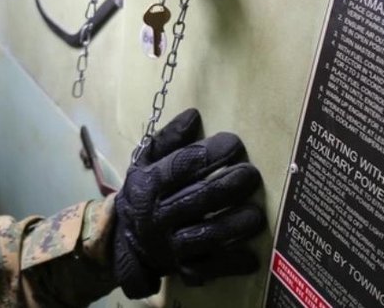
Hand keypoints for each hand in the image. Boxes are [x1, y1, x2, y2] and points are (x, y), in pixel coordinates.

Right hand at [112, 108, 265, 298]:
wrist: (127, 239)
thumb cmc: (146, 192)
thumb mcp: (147, 162)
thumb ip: (169, 139)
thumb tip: (194, 115)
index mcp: (148, 185)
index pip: (180, 167)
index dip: (209, 154)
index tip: (234, 144)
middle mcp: (157, 216)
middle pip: (196, 200)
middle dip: (227, 186)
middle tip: (251, 174)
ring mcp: (171, 245)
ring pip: (205, 235)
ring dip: (233, 225)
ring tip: (257, 215)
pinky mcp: (185, 268)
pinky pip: (210, 267)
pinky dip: (231, 263)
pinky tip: (252, 256)